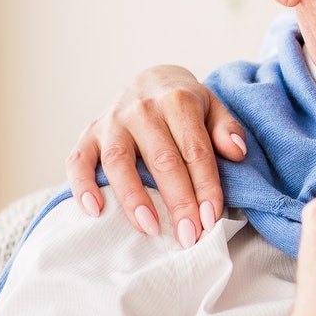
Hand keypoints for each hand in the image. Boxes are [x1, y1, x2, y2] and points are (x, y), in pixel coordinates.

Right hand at [67, 66, 248, 247]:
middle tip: (188, 235)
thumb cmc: (186, 104)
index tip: (211, 217)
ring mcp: (111, 122)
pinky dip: (82, 185)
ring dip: (133, 198)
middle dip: (177, 201)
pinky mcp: (89, 134)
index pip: (195, 150)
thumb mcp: (214, 107)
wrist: (150, 81)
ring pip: (118, 161)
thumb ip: (227, 128)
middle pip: (162, 159)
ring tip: (149, 228)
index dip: (204, 185)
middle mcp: (142, 110)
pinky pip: (78, 160)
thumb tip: (237, 151)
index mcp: (177, 102)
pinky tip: (94, 210)